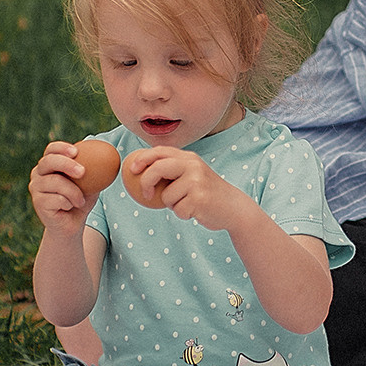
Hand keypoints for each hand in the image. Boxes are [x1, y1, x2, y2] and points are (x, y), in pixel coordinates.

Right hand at [28, 141, 94, 232]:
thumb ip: (94, 170)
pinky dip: (69, 203)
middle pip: (48, 161)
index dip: (61, 148)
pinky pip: (56, 198)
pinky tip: (70, 207)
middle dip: (66, 164)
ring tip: (81, 201)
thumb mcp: (90, 184)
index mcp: (49, 165)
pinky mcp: (38, 203)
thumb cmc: (80, 201)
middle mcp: (38, 174)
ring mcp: (35, 188)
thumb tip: (109, 154)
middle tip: (82, 172)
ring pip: (55, 182)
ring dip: (74, 192)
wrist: (71, 225)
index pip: (51, 150)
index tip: (76, 151)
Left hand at [125, 147, 252, 230]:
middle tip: (147, 194)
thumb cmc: (206, 193)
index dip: (142, 158)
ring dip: (172, 205)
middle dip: (146, 182)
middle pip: (158, 169)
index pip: (160, 151)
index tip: (132, 170)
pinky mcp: (199, 198)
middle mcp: (193, 165)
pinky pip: (177, 210)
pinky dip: (182, 214)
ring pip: (167, 196)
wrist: (233, 207)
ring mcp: (197, 181)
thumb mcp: (192, 175)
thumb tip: (140, 173)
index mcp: (189, 157)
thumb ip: (172, 171)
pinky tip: (196, 211)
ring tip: (187, 204)